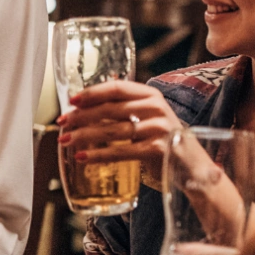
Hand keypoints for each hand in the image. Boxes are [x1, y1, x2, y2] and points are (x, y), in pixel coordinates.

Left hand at [56, 79, 187, 185]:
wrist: (192, 167)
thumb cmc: (164, 141)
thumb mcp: (146, 118)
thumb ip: (123, 110)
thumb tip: (83, 109)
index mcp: (150, 95)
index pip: (116, 87)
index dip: (92, 93)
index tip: (71, 101)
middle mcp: (156, 107)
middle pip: (110, 108)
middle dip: (81, 116)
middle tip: (62, 124)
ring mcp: (158, 127)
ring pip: (113, 129)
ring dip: (85, 136)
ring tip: (66, 141)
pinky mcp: (158, 149)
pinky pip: (122, 151)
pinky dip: (100, 155)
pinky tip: (83, 158)